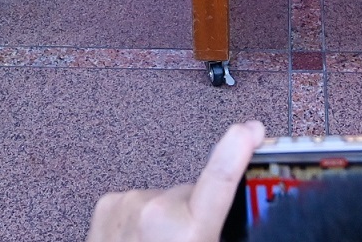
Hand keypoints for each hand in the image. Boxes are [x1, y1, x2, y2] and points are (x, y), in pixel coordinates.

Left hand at [87, 120, 263, 241]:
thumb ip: (220, 234)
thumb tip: (230, 222)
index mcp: (189, 230)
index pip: (221, 176)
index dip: (239, 146)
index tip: (252, 129)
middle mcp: (158, 210)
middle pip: (193, 194)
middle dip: (194, 213)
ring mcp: (130, 203)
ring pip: (165, 200)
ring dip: (165, 219)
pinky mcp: (108, 203)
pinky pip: (140, 202)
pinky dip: (143, 219)